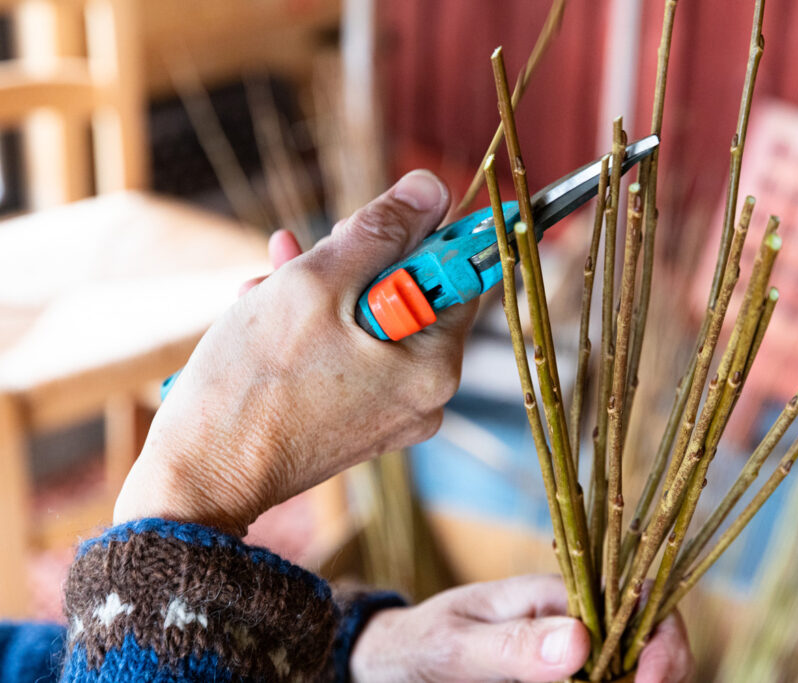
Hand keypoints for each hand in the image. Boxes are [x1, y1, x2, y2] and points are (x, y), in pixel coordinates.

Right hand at [114, 171, 477, 535]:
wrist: (201, 476)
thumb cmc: (254, 381)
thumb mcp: (316, 283)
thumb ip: (379, 231)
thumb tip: (429, 189)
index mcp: (434, 365)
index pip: (460, 274)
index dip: (418, 235)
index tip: (370, 224)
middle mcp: (427, 397)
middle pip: (415, 297)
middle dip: (358, 260)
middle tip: (313, 245)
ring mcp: (393, 414)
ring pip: (374, 323)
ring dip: (326, 289)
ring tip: (271, 276)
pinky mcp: (359, 424)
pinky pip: (353, 357)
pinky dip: (318, 328)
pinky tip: (267, 308)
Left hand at [350, 574, 691, 682]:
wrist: (390, 666)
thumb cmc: (419, 643)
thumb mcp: (456, 645)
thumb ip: (512, 644)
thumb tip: (581, 642)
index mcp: (557, 594)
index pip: (637, 600)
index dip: (662, 640)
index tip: (651, 681)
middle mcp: (576, 624)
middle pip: (649, 641)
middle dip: (661, 672)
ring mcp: (571, 660)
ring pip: (627, 672)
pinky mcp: (560, 681)